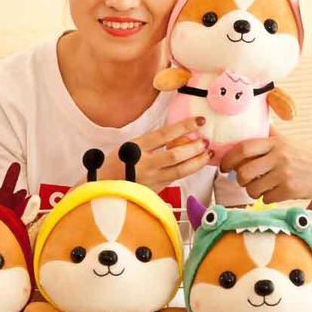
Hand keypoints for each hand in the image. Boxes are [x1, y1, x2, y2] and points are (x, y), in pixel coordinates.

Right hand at [97, 117, 211, 192]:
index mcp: (136, 148)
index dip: (183, 127)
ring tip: (207, 153)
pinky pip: (176, 179)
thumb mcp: (127, 147)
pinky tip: (197, 164)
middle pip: (175, 155)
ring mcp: (151, 179)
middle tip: (205, 140)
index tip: (198, 121)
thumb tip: (175, 133)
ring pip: (180, 171)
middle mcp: (144, 164)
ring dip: (197, 161)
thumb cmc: (114, 165)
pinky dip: (189, 170)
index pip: (164, 135)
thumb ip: (149, 142)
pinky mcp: (156, 190)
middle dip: (194, 147)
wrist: (104, 188)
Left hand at [219, 126, 311, 213]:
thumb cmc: (304, 157)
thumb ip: (269, 135)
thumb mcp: (287, 142)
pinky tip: (275, 193)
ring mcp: (284, 173)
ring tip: (261, 187)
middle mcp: (279, 155)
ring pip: (253, 188)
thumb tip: (250, 120)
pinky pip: (266, 198)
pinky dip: (267, 199)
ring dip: (253, 192)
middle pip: (243, 172)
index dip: (228, 159)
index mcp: (275, 142)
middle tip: (244, 180)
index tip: (224, 166)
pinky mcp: (290, 189)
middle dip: (240, 179)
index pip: (243, 148)